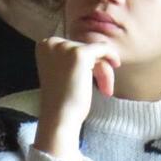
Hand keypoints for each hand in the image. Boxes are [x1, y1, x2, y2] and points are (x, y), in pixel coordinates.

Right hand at [32, 37, 119, 158]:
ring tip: (104, 89)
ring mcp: (65, 47)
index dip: (86, 64)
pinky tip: (116, 67)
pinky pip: (103, 48)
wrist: (59, 117)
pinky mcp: (79, 54)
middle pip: (84, 48)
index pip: (73, 47)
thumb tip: (97, 46)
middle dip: (95, 67)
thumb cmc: (63, 100)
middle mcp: (52, 43)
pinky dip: (112, 57)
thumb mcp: (63, 72)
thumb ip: (71, 58)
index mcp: (44, 46)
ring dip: (103, 70)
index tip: (89, 80)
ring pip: (95, 51)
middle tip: (101, 88)